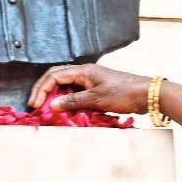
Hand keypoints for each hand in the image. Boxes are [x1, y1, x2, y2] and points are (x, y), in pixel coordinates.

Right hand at [28, 64, 151, 114]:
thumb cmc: (124, 93)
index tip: (35, 104)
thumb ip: (73, 101)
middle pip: (56, 77)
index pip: (54, 76)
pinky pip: (75, 92)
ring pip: (65, 85)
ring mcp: (90, 80)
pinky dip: (66, 100)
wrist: (147, 94)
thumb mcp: (96, 99)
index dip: (41, 90)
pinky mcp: (96, 89)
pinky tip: (64, 110)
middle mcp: (84, 73)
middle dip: (43, 90)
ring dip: (54, 96)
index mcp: (83, 71)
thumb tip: (52, 105)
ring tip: (46, 109)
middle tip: (35, 105)